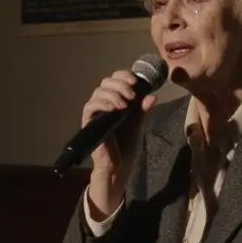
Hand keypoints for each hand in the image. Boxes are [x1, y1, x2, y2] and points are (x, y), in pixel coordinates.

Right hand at [81, 70, 156, 214]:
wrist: (119, 166)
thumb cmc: (126, 146)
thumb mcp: (138, 124)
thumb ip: (142, 109)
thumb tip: (152, 95)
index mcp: (116, 100)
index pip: (117, 80)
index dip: (125, 76)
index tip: (137, 82)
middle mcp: (104, 103)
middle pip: (107, 81)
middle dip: (121, 83)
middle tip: (132, 93)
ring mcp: (96, 112)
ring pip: (99, 91)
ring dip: (114, 93)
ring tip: (126, 103)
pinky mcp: (89, 122)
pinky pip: (91, 105)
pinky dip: (103, 103)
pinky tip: (115, 108)